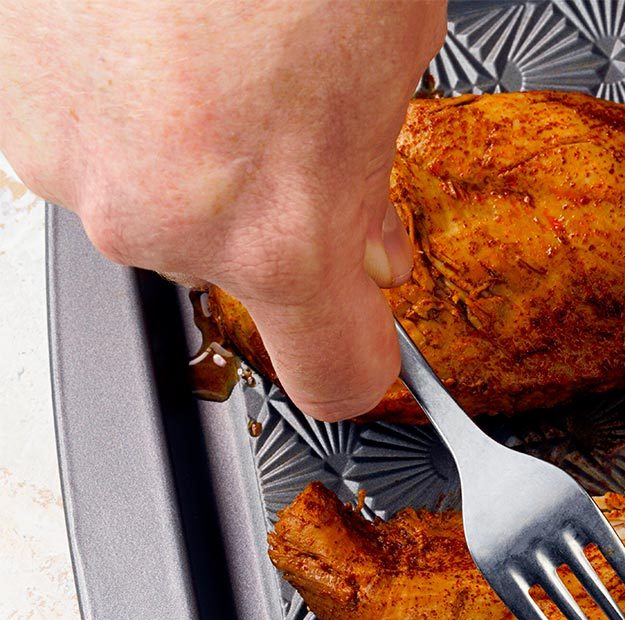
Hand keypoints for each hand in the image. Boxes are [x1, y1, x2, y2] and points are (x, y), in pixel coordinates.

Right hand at [0, 0, 445, 418]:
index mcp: (280, 231)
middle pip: (233, 272)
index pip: (331, 375)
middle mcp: (165, 221)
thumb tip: (369, 243)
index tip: (370, 343)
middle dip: (273, 215)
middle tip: (300, 127)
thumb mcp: (388, 67)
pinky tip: (154, 39)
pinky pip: (86, 142)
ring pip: (152, 204)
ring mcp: (73, 165)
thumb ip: (370, 180)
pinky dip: (122, 106)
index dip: (362, 359)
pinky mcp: (11, 109)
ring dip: (190, 155)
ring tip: (217, 56)